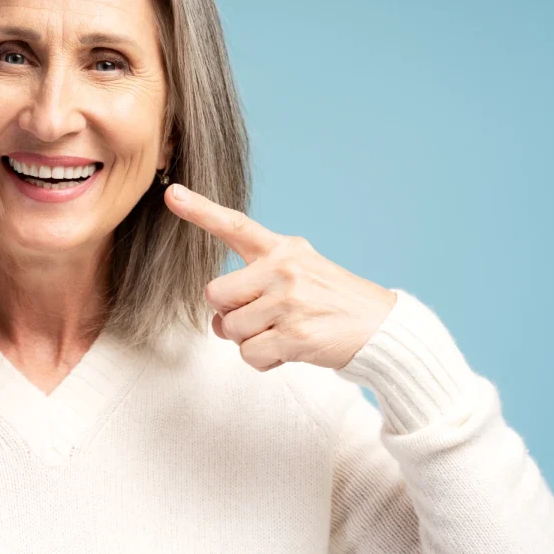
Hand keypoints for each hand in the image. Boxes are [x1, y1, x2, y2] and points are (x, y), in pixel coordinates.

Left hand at [164, 183, 396, 371]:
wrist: (380, 327)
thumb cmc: (329, 302)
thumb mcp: (298, 272)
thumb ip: (253, 286)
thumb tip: (217, 320)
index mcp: (282, 249)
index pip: (235, 225)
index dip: (200, 210)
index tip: (172, 193)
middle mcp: (283, 270)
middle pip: (215, 295)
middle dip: (229, 313)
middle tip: (261, 317)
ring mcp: (289, 302)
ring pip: (230, 329)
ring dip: (249, 340)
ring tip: (282, 333)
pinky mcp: (295, 335)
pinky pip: (250, 354)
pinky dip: (264, 360)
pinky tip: (288, 350)